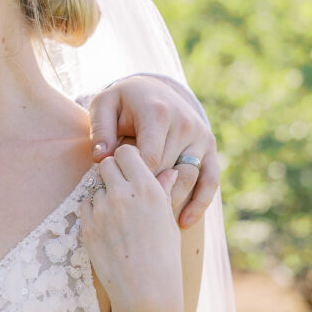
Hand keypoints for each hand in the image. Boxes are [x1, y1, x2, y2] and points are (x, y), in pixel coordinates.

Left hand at [80, 145, 182, 311]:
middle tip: (120, 187)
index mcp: (148, 188)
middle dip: (112, 172)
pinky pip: (85, 205)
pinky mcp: (88, 226)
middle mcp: (123, 194)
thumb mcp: (167, 220)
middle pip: (106, 164)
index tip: (130, 168)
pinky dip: (93, 210)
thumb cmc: (164, 255)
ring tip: (117, 213)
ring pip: (94, 186)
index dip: (127, 159)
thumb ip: (163, 191)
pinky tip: (106, 225)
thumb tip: (168, 172)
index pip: (127, 152)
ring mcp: (102, 210)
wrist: (146, 289)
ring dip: (103, 193)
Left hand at [87, 75, 218, 228]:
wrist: (153, 89)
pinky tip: (184, 222)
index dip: (133, 180)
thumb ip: (100, 129)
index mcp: (159, 114)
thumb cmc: (123, 101)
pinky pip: (210, 180)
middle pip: (169, 171)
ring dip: (172, 201)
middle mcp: (186, 124)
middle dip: (149, 194)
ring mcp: (201, 137)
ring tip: (151, 222)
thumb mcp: (105, 105)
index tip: (118, 195)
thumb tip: (101, 158)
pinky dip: (200, 203)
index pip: (149, 158)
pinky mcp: (210, 148)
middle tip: (129, 216)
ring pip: (189, 178)